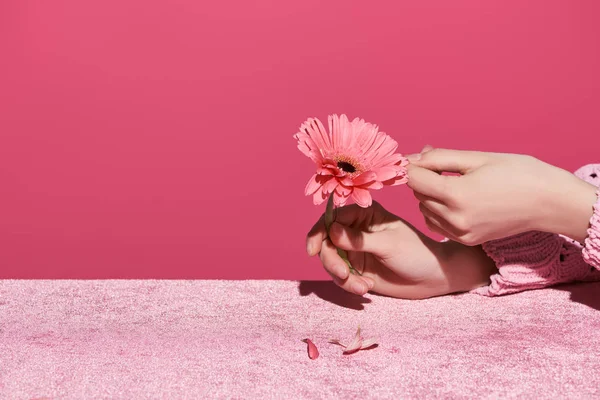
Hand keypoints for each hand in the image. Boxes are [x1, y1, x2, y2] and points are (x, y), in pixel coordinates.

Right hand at [305, 201, 495, 298]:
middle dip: (331, 261)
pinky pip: (340, 277)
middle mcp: (355, 230)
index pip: (332, 218)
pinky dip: (348, 285)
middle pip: (326, 242)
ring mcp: (354, 250)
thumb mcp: (388, 244)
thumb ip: (359, 239)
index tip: (312, 250)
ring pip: (330, 261)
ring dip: (341, 277)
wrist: (433, 278)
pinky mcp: (356, 269)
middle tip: (343, 275)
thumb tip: (331, 231)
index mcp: (364, 214)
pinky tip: (366, 288)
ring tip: (362, 287)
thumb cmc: (416, 253)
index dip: (318, 232)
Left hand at [407, 148, 597, 244]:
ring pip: (425, 210)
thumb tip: (411, 158)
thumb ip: (439, 158)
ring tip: (453, 183)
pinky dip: (438, 211)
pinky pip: (437, 224)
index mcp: (457, 196)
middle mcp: (455, 219)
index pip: (415, 179)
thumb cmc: (517, 173)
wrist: (549, 202)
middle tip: (442, 166)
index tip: (422, 158)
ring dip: (430, 196)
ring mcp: (461, 233)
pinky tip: (455, 201)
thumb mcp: (477, 158)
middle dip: (424, 179)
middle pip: (418, 195)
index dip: (414, 166)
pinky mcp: (466, 240)